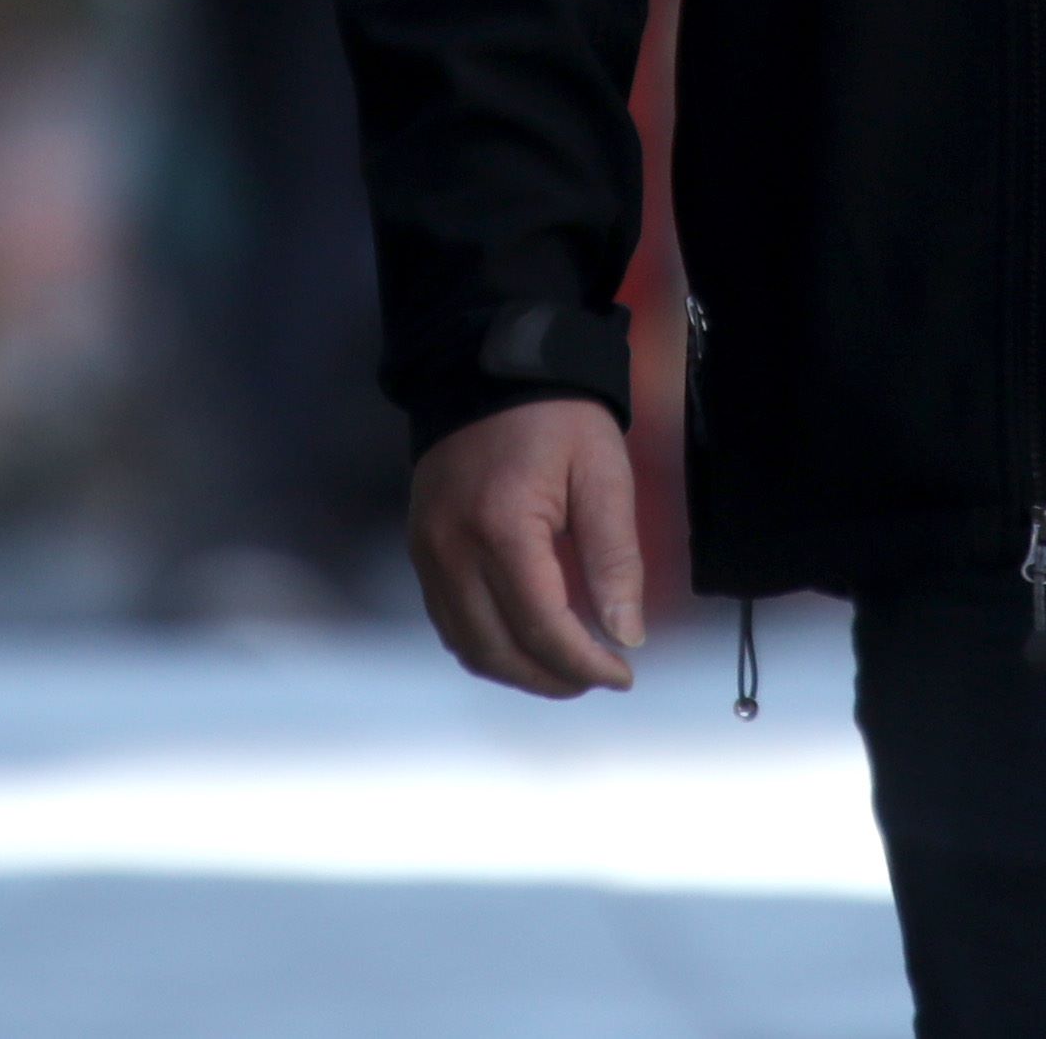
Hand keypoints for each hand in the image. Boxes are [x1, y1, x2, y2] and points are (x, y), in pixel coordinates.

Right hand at [408, 398, 642, 697]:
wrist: (489, 366)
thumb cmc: (556, 415)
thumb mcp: (602, 475)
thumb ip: (614, 559)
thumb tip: (626, 636)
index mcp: (501, 528)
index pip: (543, 627)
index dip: (586, 664)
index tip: (623, 674)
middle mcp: (451, 549)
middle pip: (499, 650)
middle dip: (554, 678)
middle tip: (598, 677)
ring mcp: (427, 550)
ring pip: (467, 646)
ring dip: (518, 670)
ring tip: (565, 667)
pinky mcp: (419, 547)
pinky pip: (447, 620)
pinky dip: (486, 645)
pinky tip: (524, 640)